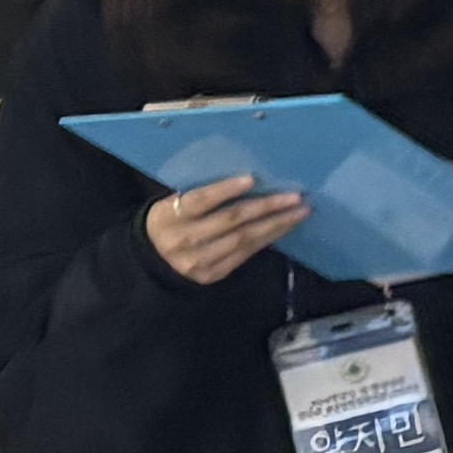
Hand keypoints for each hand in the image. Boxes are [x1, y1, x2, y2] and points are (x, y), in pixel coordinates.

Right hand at [142, 175, 308, 285]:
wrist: (152, 256)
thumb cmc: (172, 219)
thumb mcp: (174, 203)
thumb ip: (202, 194)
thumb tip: (249, 178)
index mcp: (169, 216)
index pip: (200, 200)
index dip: (225, 190)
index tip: (252, 179)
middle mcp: (184, 240)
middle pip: (230, 221)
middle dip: (266, 207)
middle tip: (295, 197)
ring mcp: (199, 261)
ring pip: (244, 240)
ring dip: (276, 225)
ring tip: (300, 212)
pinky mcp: (212, 274)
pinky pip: (245, 254)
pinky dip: (267, 239)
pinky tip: (284, 227)